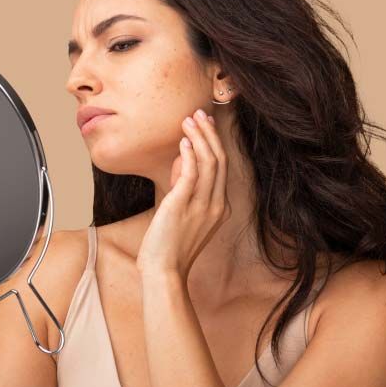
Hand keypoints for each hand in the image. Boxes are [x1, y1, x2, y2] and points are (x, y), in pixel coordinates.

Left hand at [136, 108, 231, 279]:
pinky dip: (190, 154)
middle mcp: (215, 205)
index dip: (214, 142)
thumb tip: (180, 162)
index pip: (222, 167)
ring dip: (199, 137)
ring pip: (208, 162)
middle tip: (199, 114)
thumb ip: (184, 188)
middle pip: (219, 159)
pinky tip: (184, 141)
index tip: (205, 124)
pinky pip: (192, 174)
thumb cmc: (169, 246)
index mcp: (219, 208)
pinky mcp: (183, 206)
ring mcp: (201, 206)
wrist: (164, 272)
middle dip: (209, 133)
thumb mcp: (183, 214)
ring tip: (189, 120)